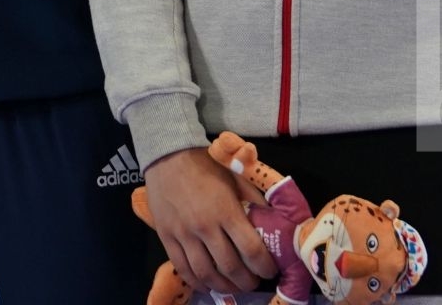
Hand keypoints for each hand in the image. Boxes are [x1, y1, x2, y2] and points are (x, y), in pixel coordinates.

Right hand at [143, 148, 277, 294]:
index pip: (251, 250)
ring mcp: (183, 233)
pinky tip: (208, 284)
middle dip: (247, 281)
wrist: (167, 155)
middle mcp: (205, 226)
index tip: (270, 271)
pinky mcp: (166, 236)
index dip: (264, 266)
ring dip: (224, 286)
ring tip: (233, 286)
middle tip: (254, 282)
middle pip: (230, 267)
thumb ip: (254, 199)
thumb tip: (275, 219)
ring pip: (206, 273)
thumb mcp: (235, 177)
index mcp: (226, 210)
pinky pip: (182, 268)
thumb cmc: (205, 164)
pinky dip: (197, 282)